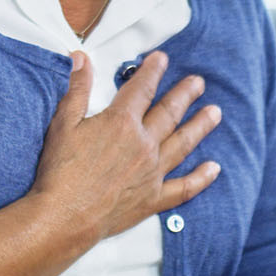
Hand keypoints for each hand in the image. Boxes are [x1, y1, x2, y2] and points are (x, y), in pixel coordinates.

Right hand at [30, 50, 223, 245]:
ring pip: (183, 144)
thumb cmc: (60, 171)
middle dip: (185, 94)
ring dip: (200, 126)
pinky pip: (184, 187)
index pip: (142, 89)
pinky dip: (201, 178)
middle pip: (170, 113)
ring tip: (215, 112)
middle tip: (199, 82)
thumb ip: (77, 88)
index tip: (162, 58)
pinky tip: (214, 168)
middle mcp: (143, 145)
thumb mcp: (63, 123)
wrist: (63, 217)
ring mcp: (152, 173)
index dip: (153, 71)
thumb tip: (81, 58)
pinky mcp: (152, 199)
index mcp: (122, 123)